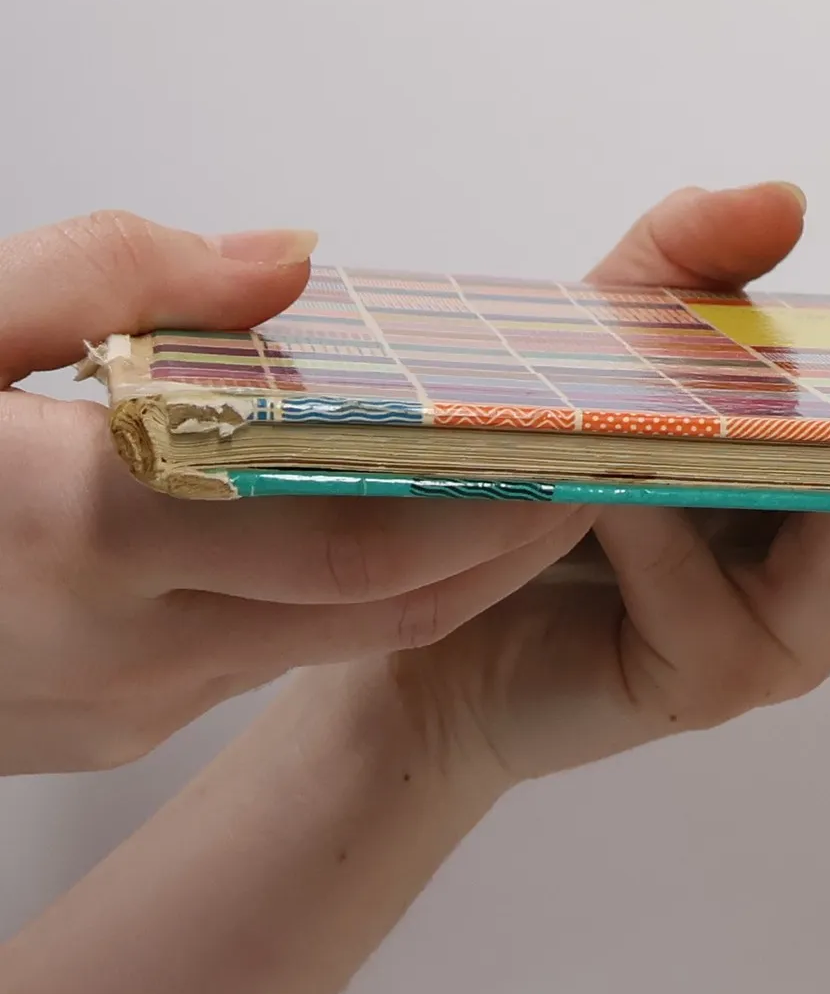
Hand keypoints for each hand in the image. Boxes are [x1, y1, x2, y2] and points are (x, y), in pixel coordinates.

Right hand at [0, 211, 589, 773]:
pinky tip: (342, 521)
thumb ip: (116, 276)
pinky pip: (250, 659)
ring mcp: (111, 706)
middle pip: (377, 608)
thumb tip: (289, 264)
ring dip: (420, 571)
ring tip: (496, 479)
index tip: (575, 451)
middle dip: (500, 542)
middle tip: (583, 467)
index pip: (359, 545)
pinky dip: (323, 597)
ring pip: (321, 637)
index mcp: (82, 530)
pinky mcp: (98, 729)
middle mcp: (119, 647)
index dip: (487, 505)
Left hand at [364, 182, 829, 788]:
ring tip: (683, 421)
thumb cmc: (524, 482)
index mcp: (829, 483)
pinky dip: (657, 533)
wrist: (408, 634)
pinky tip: (595, 501)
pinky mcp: (717, 680)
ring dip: (761, 468)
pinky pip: (718, 597)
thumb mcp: (601, 342)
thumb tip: (789, 194)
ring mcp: (787, 628)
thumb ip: (682, 270)